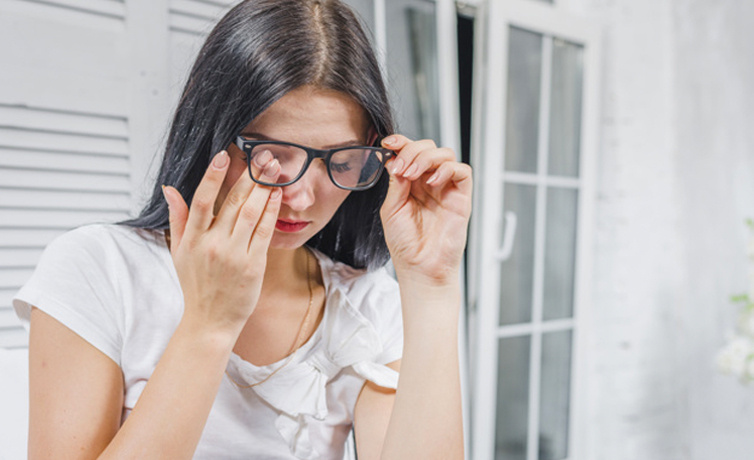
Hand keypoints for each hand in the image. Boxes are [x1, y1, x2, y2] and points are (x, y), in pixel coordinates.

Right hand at [161, 150, 281, 333]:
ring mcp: (234, 255)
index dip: (213, 176)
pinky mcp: (253, 265)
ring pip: (251, 213)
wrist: (210, 321)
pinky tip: (276, 195)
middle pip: (232, 202)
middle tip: (263, 155)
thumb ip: (177, 218)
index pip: (201, 200)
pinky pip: (264, 232)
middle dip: (250, 176)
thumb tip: (169, 189)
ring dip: (264, 188)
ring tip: (274, 168)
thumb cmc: (195, 285)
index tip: (225, 156)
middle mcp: (212, 245)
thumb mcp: (179, 251)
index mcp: (192, 239)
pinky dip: (271, 211)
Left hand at [379, 135, 472, 285]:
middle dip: (412, 150)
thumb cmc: (405, 244)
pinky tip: (431, 182)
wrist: (419, 268)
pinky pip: (462, 171)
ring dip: (426, 157)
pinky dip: (447, 169)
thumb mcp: (391, 208)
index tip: (388, 142)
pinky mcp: (461, 198)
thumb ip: (395, 183)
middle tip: (401, 167)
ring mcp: (446, 189)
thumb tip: (395, 159)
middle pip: (428, 147)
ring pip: (445, 154)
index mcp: (411, 183)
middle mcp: (429, 183)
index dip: (401, 142)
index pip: (409, 152)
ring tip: (413, 173)